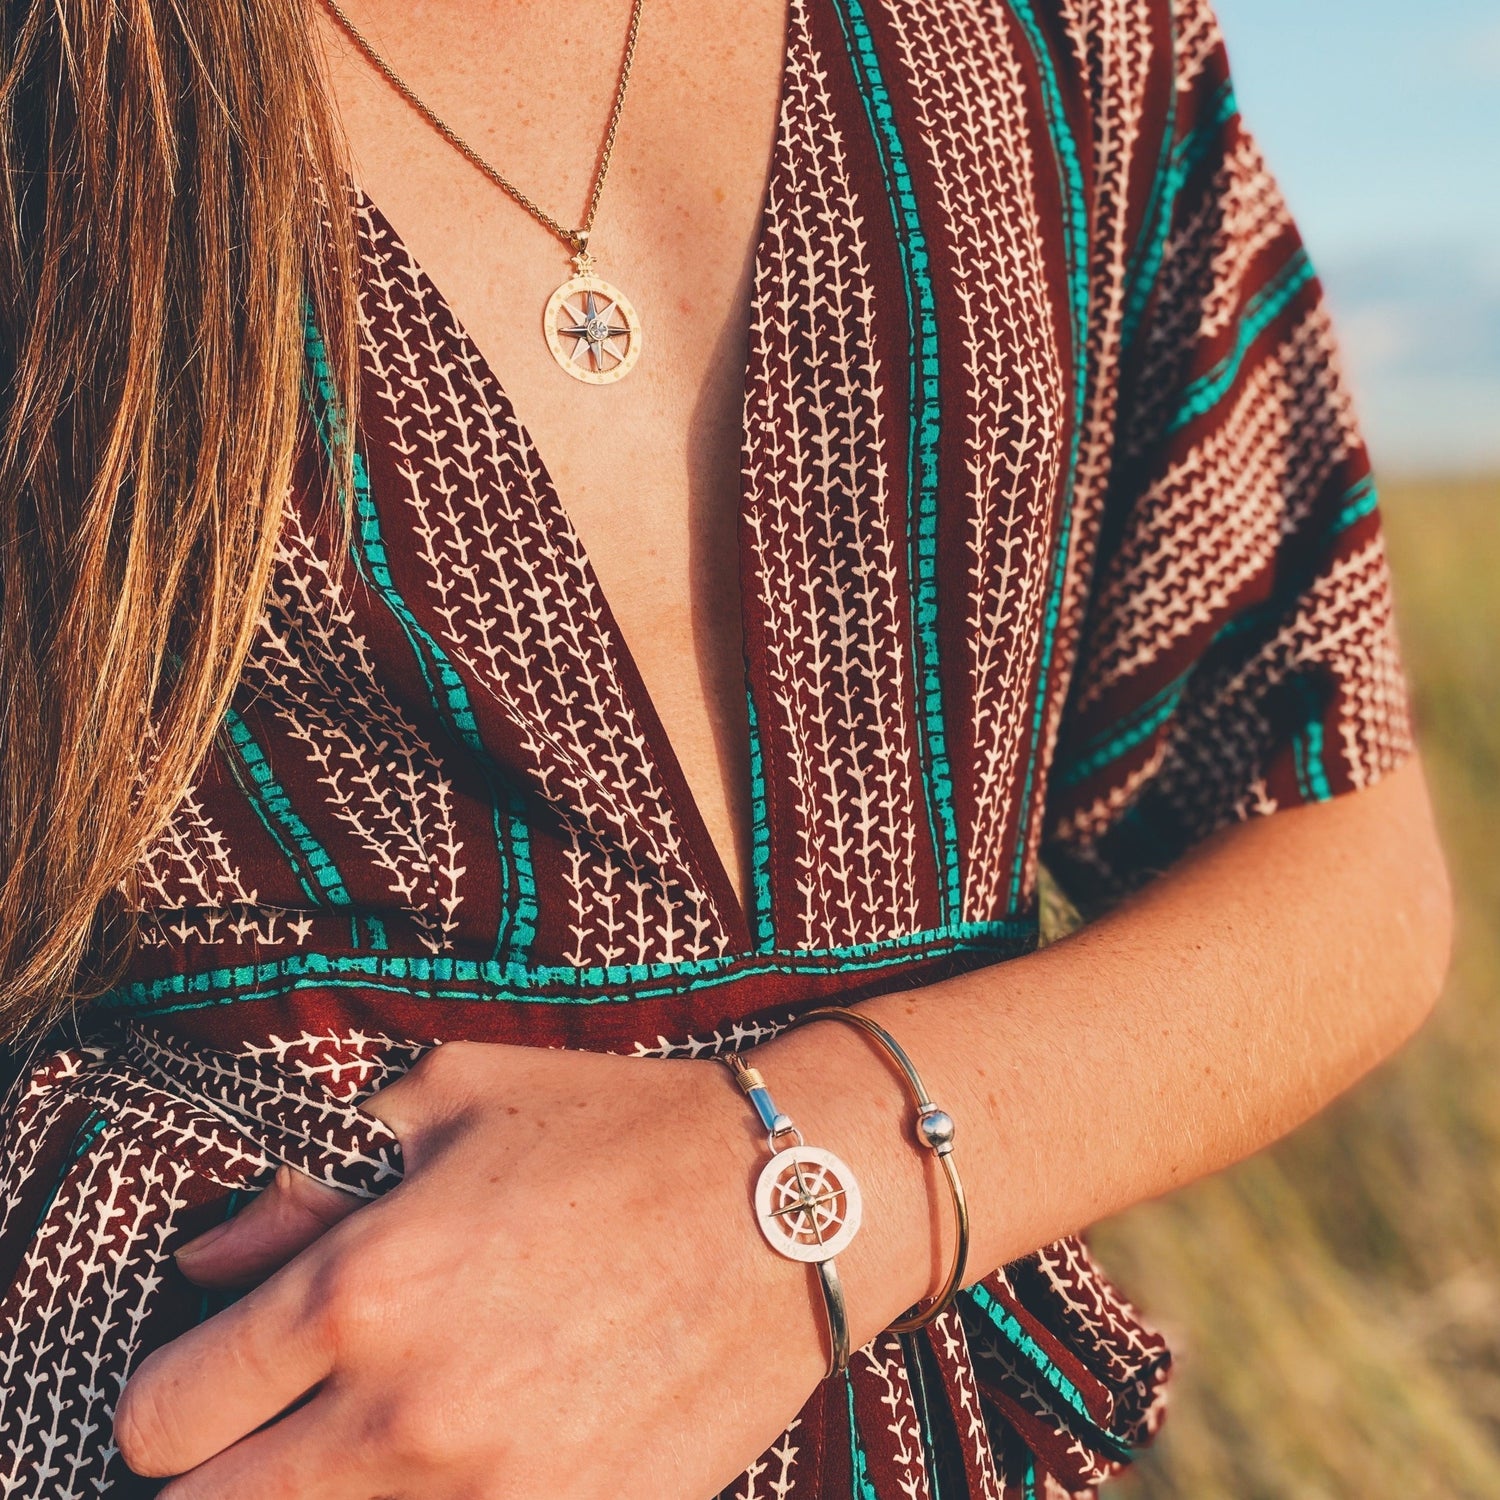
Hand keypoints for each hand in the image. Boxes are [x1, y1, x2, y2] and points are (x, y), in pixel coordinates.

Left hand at [112, 1034, 928, 1498]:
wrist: (790, 1206)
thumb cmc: (618, 1130)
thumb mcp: (455, 1098)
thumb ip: (309, 1176)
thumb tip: (212, 1255)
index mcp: (361, 1289)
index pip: (163, 1415)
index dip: (167, 1398)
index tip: (209, 1381)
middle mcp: (404, 1417)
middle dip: (214, 1479)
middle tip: (266, 1435)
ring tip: (362, 1450)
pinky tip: (456, 1463)